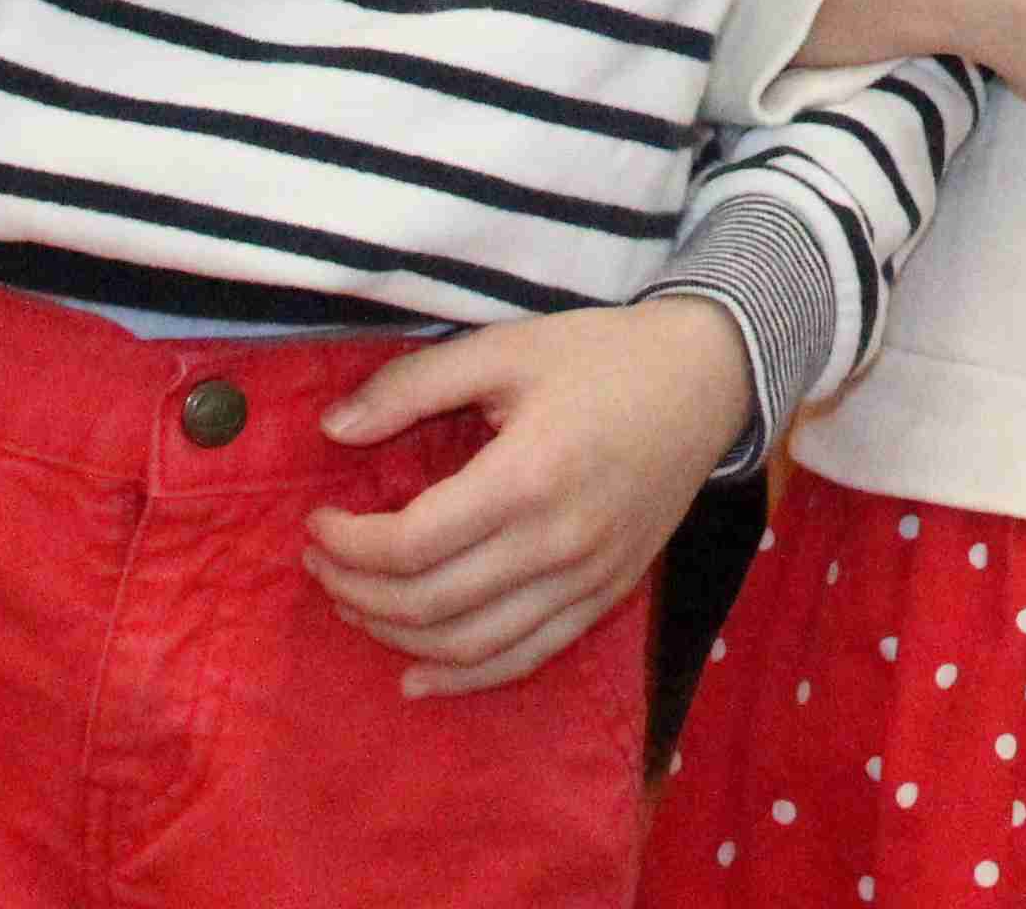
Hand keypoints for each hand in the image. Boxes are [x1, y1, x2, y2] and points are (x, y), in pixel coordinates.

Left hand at [305, 297, 751, 696]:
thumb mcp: (505, 348)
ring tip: (355, 607)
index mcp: (530, 475)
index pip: (412, 543)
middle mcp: (559, 541)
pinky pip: (526, 658)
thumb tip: (332, 429)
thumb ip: (413, 385)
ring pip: (471, 645)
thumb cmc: (603, 355)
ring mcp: (588, 577)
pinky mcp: (607, 594)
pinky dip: (465, 678)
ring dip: (397, 637)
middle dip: (357, 591)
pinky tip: (416, 675)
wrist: (708, 376)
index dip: (348, 544)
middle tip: (321, 565)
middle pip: (430, 603)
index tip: (317, 523)